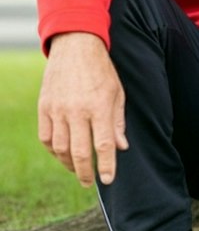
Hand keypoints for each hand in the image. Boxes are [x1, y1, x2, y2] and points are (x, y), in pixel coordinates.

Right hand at [38, 32, 127, 185]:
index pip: (103, 144)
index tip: (108, 179)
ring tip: (78, 169)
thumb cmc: (102, 71)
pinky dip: (53, 150)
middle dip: (85, 172)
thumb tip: (121, 147)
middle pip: (79, 152)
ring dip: (68, 163)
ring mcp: (58, 110)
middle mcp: (77, 111)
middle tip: (90, 182)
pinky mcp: (44, 107)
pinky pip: (46, 137)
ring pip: (60, 148)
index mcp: (99, 107)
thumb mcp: (118, 93)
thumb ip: (118, 122)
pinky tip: (62, 154)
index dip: (106, 165)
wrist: (76, 48)